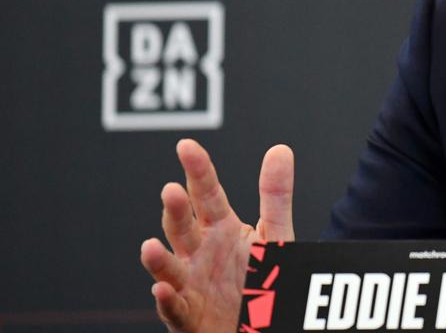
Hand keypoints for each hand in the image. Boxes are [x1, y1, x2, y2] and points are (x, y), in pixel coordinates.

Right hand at [139, 139, 294, 332]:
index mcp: (220, 228)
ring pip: (170, 268)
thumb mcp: (274, 235)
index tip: (187, 146)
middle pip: (183, 227)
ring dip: (158, 259)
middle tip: (171, 190)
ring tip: (150, 246)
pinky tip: (163, 289)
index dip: (197, 170)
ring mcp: (191, 285)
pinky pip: (176, 310)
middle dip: (175, 211)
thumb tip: (279, 148)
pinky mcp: (189, 318)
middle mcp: (200, 253)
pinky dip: (168, 301)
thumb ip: (275, 195)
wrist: (264, 324)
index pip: (206, 193)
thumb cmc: (263, 279)